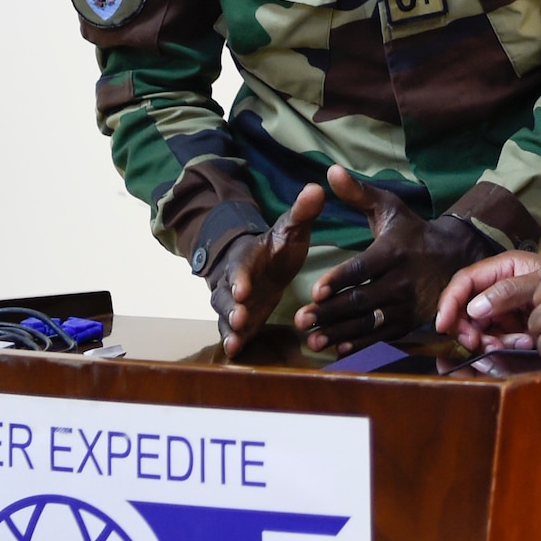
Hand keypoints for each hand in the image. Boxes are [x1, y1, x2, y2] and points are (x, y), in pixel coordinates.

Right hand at [209, 183, 322, 359]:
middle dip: (231, 307)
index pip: (240, 266)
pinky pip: (232, 331)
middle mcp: (234, 280)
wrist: (260, 262)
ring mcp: (234, 302)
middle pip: (225, 294)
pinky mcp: (240, 320)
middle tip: (239, 318)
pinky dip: (232, 341)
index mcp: (247, 256)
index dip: (240, 278)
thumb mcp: (291, 229)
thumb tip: (316, 188)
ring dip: (229, 328)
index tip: (243, 289)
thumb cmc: (277, 246)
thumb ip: (302, 213)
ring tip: (234, 343)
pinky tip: (236, 352)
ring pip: (224, 315)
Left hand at [295, 167, 494, 354]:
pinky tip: (337, 350)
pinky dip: (360, 345)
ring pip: (369, 322)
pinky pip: (382, 336)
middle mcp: (401, 281)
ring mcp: (406, 305)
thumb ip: (358, 193)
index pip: (363, 268)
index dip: (340, 280)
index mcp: (393, 252)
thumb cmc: (411, 231)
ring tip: (311, 340)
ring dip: (339, 334)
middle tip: (301, 320)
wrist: (454, 257)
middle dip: (329, 312)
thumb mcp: (389, 207)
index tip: (316, 290)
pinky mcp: (409, 322)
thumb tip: (330, 171)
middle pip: (361, 300)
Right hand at [436, 249, 540, 351]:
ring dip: (491, 339)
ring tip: (516, 341)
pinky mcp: (513, 328)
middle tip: (478, 344)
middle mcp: (498, 289)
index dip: (449, 301)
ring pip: (481, 328)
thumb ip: (505, 291)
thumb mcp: (535, 282)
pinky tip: (524, 343)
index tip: (443, 325)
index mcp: (501, 270)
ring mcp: (505, 310)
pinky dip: (505, 344)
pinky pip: (497, 339)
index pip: (464, 282)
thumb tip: (472, 309)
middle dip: (470, 329)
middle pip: (467, 309)